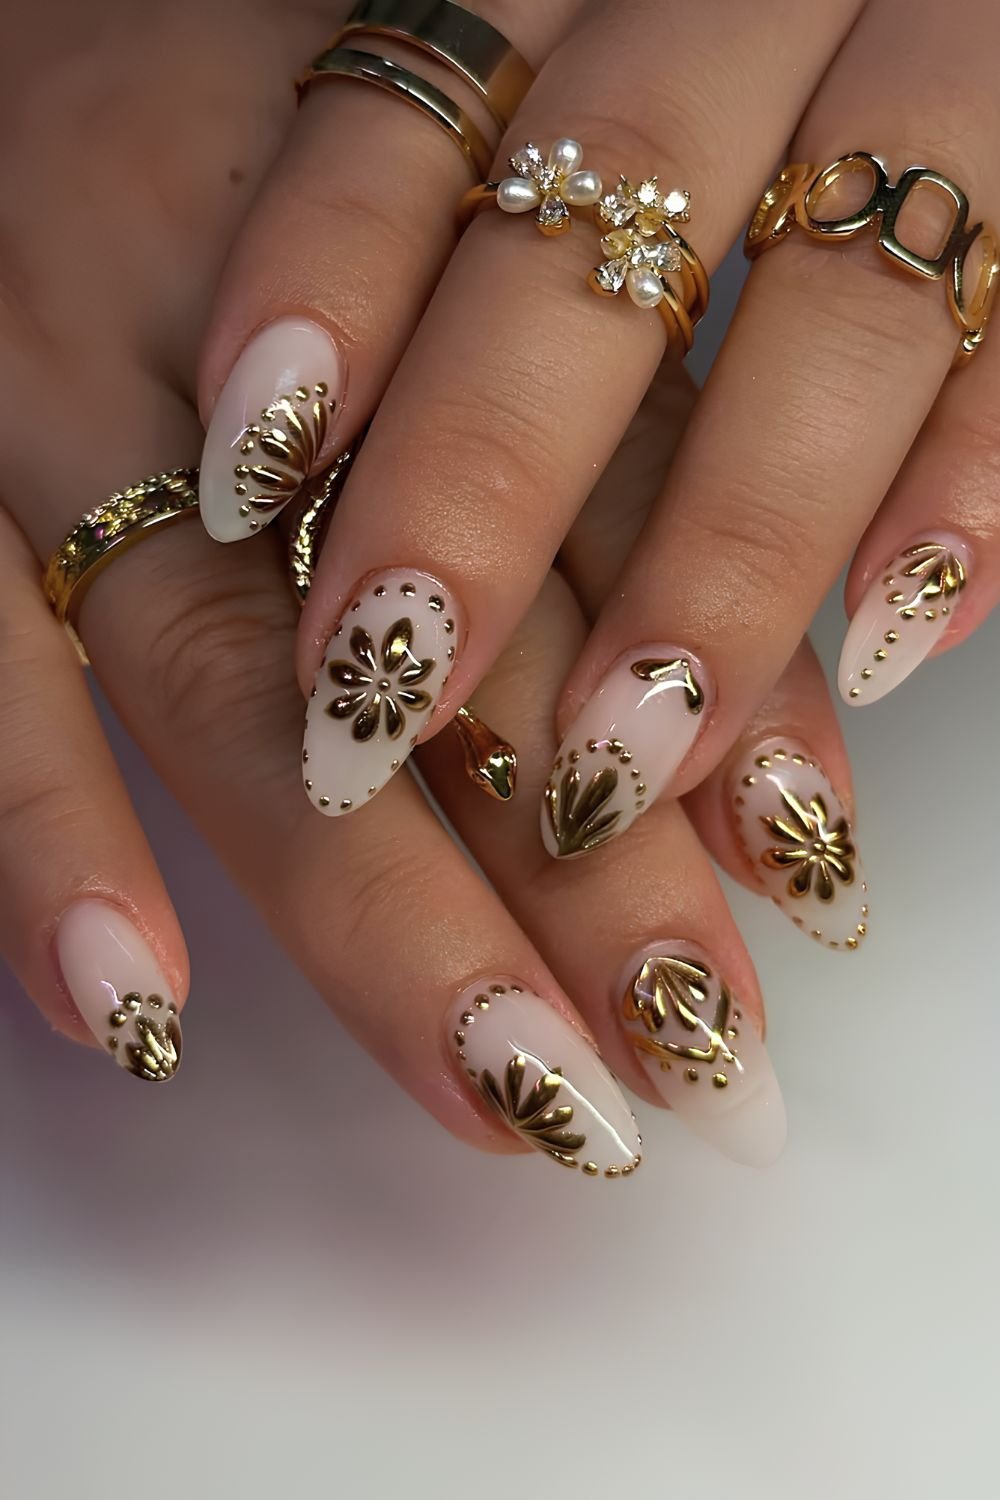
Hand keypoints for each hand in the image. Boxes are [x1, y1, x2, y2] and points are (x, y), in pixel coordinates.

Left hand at [193, 0, 861, 826]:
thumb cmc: (666, 91)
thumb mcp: (550, 106)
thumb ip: (450, 239)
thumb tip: (286, 475)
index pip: (418, 107)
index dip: (325, 278)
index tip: (248, 471)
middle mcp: (743, 11)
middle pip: (598, 228)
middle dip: (488, 472)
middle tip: (389, 684)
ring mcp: (914, 78)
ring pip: (828, 307)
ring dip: (731, 547)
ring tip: (633, 753)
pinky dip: (969, 477)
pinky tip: (898, 633)